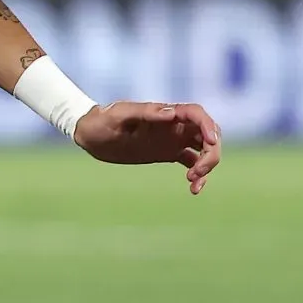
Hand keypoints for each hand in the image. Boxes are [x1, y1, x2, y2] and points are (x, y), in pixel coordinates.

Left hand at [74, 101, 222, 194]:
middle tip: (197, 173)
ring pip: (204, 149)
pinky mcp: (168, 153)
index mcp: (164, 113)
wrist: (91, 134)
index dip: (209, 127)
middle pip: (207, 133)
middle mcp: (174, 125)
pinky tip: (193, 188)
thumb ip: (145, 113)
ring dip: (207, 165)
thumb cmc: (102, 120)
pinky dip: (198, 174)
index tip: (211, 144)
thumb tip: (172, 113)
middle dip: (211, 152)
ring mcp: (173, 139)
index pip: (196, 114)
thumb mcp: (119, 116)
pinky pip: (192, 162)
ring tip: (193, 182)